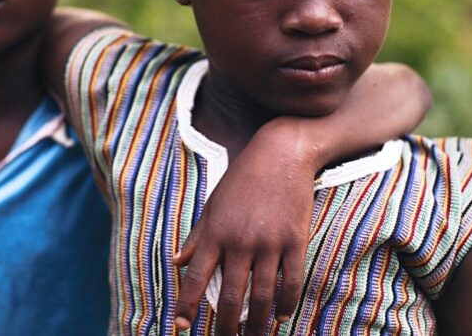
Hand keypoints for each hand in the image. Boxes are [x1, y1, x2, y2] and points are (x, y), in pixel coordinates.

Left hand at [173, 124, 315, 335]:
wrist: (282, 153)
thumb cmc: (243, 178)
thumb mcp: (213, 204)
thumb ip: (197, 236)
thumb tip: (177, 262)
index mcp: (215, 232)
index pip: (195, 278)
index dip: (186, 306)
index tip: (181, 328)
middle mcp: (240, 241)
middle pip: (230, 296)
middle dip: (226, 326)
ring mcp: (270, 242)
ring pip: (262, 296)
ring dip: (257, 324)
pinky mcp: (295, 240)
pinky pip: (291, 281)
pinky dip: (286, 304)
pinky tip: (281, 317)